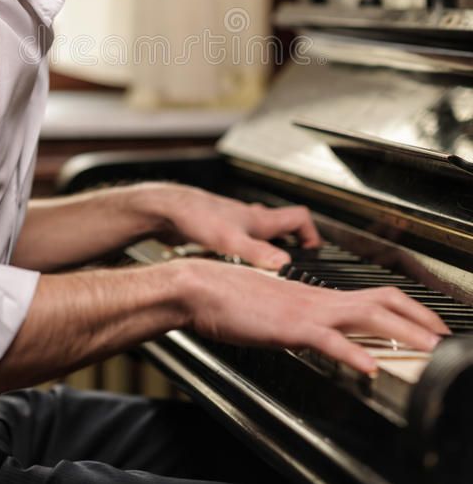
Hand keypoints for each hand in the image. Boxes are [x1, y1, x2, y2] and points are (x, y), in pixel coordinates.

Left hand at [151, 183, 320, 268]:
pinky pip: (243, 243)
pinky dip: (246, 256)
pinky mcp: (220, 232)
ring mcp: (235, 224)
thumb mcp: (231, 241)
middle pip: (283, 228)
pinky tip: (236, 272)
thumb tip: (284, 266)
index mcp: (260, 220)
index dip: (312, 235)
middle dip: (292, 247)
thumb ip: (258, 254)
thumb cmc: (197, 217)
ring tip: (267, 274)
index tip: (316, 254)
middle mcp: (251, 219)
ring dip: (268, 252)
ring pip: (262, 236)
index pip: (300, 219)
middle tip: (294, 268)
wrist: (167, 210)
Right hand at [182, 258, 450, 373]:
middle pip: (382, 301)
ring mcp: (306, 311)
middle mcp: (317, 298)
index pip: (371, 295)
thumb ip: (295, 319)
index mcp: (314, 295)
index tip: (424, 324)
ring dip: (403, 332)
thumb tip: (312, 332)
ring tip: (427, 349)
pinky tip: (369, 368)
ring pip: (367, 316)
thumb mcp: (270, 308)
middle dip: (418, 318)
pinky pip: (329, 340)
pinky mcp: (289, 326)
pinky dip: (353, 354)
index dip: (404, 308)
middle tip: (443, 337)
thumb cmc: (227, 297)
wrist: (200, 287)